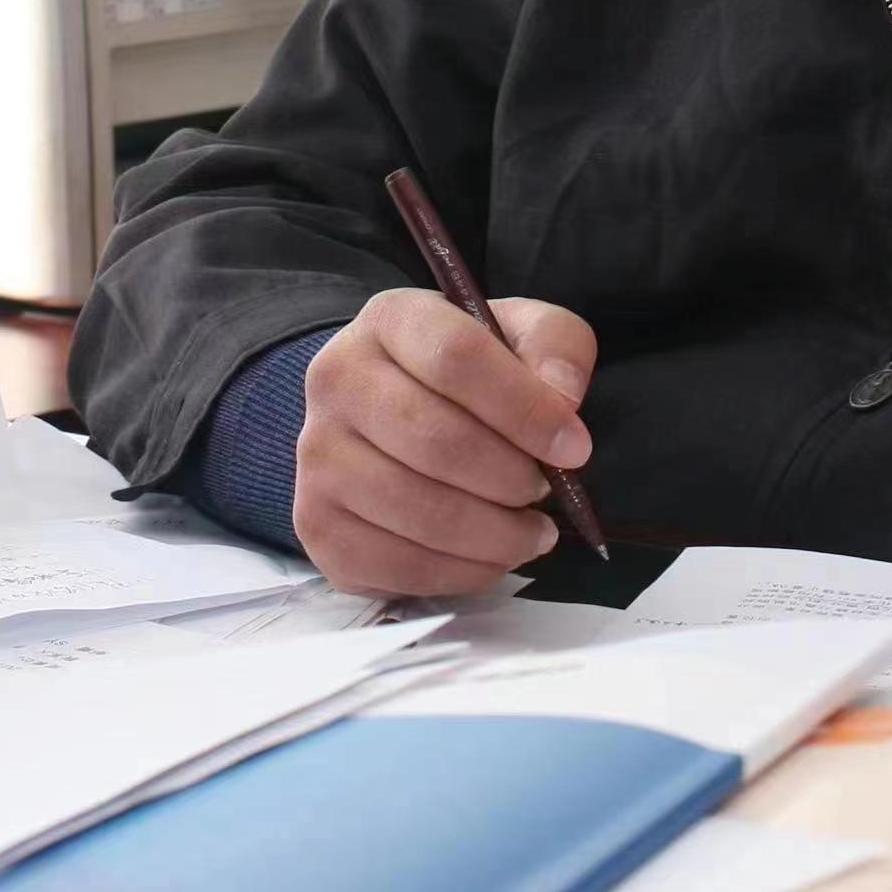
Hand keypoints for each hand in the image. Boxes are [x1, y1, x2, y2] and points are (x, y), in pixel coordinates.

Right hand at [292, 286, 596, 596]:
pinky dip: (460, 572)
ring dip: (494, 535)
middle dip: (510, 478)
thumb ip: (555, 347)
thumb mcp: (520, 334)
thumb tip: (563, 399)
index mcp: (388, 319)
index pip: (456, 357)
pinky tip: (489, 556)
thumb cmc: (467, 375)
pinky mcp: (317, 524)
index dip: (525, 409)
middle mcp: (334, 380)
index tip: (575, 447)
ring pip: (418, 511)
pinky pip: (396, 565)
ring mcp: (316, 456)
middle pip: (435, 441)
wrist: (390, 411)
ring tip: (530, 532)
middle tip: (545, 492)